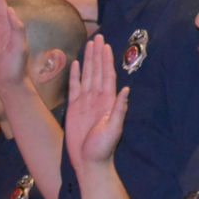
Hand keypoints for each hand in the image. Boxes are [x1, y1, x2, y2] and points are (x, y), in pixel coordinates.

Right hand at [65, 37, 128, 172]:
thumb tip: (125, 90)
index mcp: (108, 101)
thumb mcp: (114, 129)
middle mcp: (97, 98)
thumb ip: (119, 109)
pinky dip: (75, 75)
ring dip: (88, 60)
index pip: (107, 75)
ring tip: (88, 45)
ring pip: (87, 76)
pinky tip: (75, 64)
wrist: (88, 161)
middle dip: (98, 54)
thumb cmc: (103, 148)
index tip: (106, 45)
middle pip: (97, 71)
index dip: (107, 60)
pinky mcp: (73, 108)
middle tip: (98, 37)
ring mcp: (85, 102)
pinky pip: (74, 88)